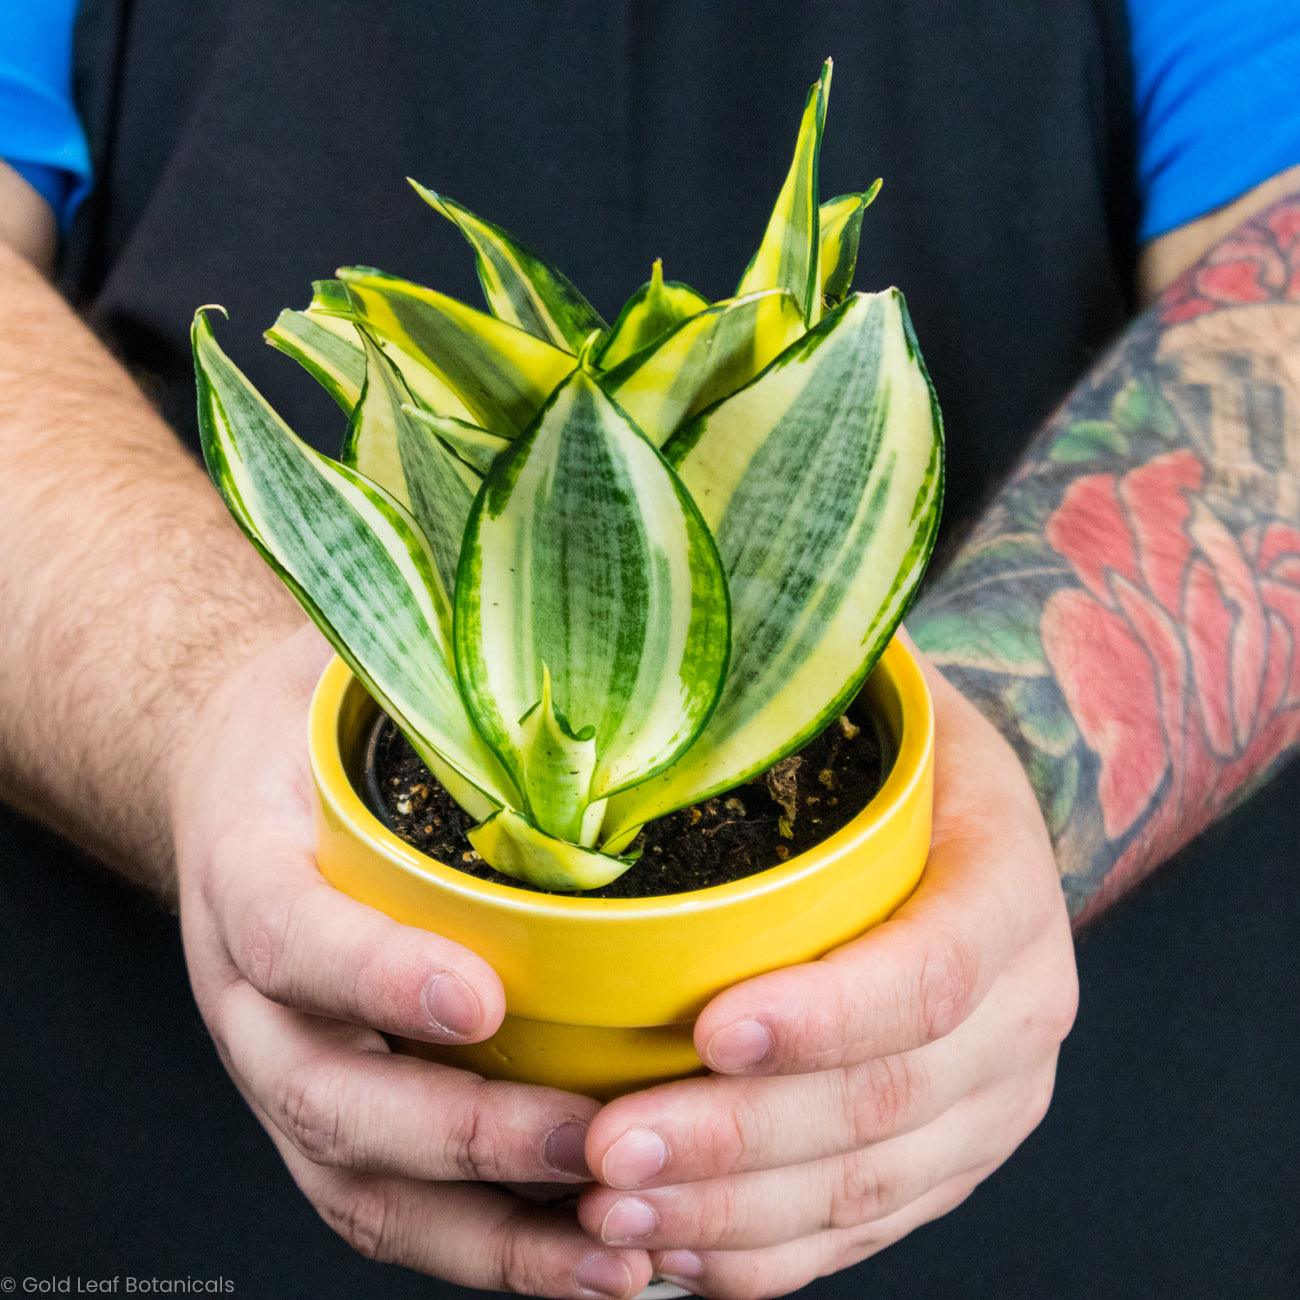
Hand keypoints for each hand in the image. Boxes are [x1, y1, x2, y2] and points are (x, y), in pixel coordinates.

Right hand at [170, 626, 651, 1297]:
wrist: (246, 785)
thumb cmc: (322, 729)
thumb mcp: (357, 674)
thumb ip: (436, 670)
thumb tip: (584, 627)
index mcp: (249, 863)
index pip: (289, 931)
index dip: (374, 974)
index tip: (478, 998)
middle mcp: (249, 991)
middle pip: (327, 1093)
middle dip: (462, 1133)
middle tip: (591, 1138)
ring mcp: (286, 1068)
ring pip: (360, 1184)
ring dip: (489, 1230)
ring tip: (614, 1248)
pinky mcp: (331, 1118)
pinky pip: (393, 1209)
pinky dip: (490, 1250)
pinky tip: (592, 1260)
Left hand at [575, 654, 1077, 1296]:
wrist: (971, 827)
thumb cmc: (892, 758)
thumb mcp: (874, 706)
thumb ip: (794, 713)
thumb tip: (641, 706)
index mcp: (1006, 889)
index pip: (929, 973)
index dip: (826, 1015)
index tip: (706, 1028)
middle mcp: (1023, 1010)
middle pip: (887, 1102)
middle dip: (739, 1140)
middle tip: (607, 1149)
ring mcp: (994, 1098)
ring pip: (869, 1187)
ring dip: (734, 1214)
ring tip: (610, 1208)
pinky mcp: (952, 1155)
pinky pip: (866, 1230)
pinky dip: (767, 1254)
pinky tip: (672, 1248)